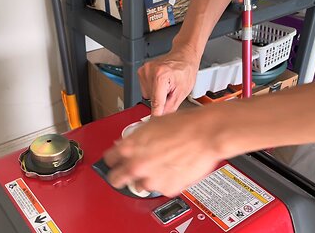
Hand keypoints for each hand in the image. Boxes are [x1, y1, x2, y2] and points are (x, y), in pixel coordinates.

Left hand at [103, 108, 225, 196]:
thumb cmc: (183, 125)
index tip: (115, 161)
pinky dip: (165, 181)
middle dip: (120, 175)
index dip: (113, 160)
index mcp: (129, 147)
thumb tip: (125, 144)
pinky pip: (161, 188)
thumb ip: (135, 138)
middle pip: (115, 179)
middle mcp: (137, 165)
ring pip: (139, 185)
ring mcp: (151, 179)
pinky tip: (172, 168)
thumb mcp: (151, 125)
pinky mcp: (167, 189)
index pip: (108, 160)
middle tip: (127, 173)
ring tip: (159, 166)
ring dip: (146, 178)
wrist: (205, 134)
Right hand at [138, 44, 200, 115]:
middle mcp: (150, 71)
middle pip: (151, 100)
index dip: (156, 115)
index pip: (156, 102)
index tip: (153, 124)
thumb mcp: (182, 92)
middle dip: (161, 101)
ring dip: (157, 95)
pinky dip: (153, 90)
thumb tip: (160, 119)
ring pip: (147, 96)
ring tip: (167, 85)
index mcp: (161, 76)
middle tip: (171, 92)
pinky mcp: (141, 71)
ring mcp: (144, 70)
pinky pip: (145, 90)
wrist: (184, 56)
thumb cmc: (185, 70)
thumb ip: (170, 108)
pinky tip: (161, 83)